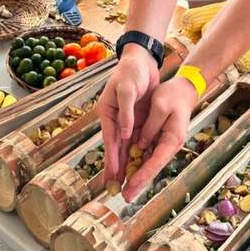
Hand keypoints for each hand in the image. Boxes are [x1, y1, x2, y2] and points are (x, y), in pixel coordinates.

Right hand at [99, 45, 160, 188]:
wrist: (141, 61)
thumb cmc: (131, 72)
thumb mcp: (127, 89)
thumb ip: (126, 112)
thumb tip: (125, 135)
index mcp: (108, 113)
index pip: (110, 140)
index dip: (111, 158)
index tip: (113, 175)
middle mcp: (116, 120)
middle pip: (115, 149)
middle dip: (115, 169)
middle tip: (114, 189)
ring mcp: (127, 121)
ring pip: (126, 148)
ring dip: (125, 165)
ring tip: (123, 184)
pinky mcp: (137, 121)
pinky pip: (136, 141)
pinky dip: (136, 154)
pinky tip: (137, 166)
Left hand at [125, 76, 198, 200]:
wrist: (183, 89)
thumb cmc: (173, 95)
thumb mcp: (161, 105)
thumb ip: (150, 126)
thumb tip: (140, 144)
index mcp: (172, 139)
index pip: (155, 161)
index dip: (142, 175)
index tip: (131, 185)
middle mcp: (168, 145)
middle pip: (151, 168)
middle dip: (138, 183)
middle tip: (125, 197)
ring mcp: (162, 143)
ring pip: (147, 164)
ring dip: (135, 177)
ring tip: (122, 190)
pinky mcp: (156, 139)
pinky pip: (145, 154)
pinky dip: (136, 164)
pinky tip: (126, 173)